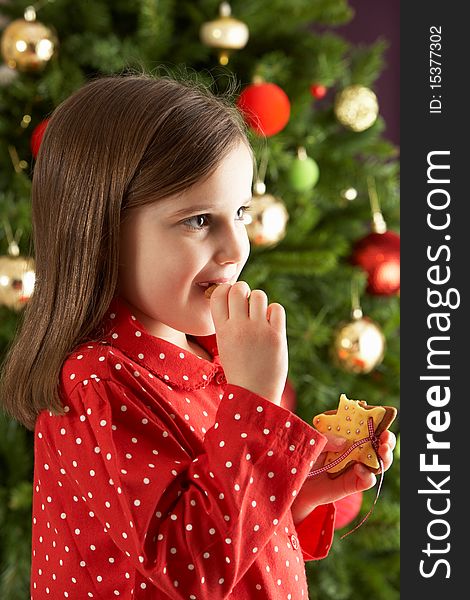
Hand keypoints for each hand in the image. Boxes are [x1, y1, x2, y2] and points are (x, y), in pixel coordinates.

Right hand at [210, 281, 287, 405]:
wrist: (254, 393)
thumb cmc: (239, 368)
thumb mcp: (224, 344)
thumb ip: (228, 322)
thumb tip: (236, 296)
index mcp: (222, 330)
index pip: (219, 294)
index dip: (226, 290)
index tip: (231, 298)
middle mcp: (239, 327)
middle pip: (239, 289)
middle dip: (243, 290)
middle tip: (247, 303)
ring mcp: (258, 331)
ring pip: (259, 295)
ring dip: (259, 300)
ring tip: (260, 314)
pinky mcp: (276, 336)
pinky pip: (276, 308)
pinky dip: (274, 312)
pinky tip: (271, 323)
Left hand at [291, 430, 396, 524]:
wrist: (293, 480)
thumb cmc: (304, 455)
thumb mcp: (313, 441)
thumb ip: (327, 439)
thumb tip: (345, 441)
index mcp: (347, 436)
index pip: (366, 427)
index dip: (376, 422)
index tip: (380, 417)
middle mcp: (355, 451)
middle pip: (378, 445)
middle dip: (387, 440)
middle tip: (386, 437)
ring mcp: (355, 467)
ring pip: (378, 463)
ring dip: (385, 457)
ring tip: (382, 450)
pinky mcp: (351, 484)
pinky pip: (366, 481)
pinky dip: (367, 475)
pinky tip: (360, 469)